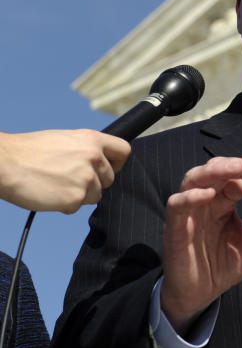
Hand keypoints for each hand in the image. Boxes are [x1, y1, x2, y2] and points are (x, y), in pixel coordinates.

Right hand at [0, 129, 131, 212]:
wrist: (5, 163)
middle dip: (94, 183)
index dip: (117, 163)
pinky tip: (49, 194)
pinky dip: (64, 205)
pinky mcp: (75, 197)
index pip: (123, 151)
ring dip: (78, 195)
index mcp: (92, 139)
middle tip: (69, 180)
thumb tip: (98, 161)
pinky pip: (77, 207)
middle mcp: (94, 157)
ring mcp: (86, 178)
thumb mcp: (65, 139)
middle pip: (109, 179)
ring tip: (55, 185)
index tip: (108, 169)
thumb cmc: (29, 151)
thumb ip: (85, 149)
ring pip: (95, 195)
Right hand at [160, 157, 241, 333]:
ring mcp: (189, 213)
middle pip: (216, 170)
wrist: (201, 294)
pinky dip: (191, 196)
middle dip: (237, 165)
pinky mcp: (175, 229)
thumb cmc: (224, 265)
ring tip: (237, 169)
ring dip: (217, 170)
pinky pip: (176, 204)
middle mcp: (206, 201)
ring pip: (195, 178)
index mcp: (224, 202)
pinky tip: (208, 195)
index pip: (240, 184)